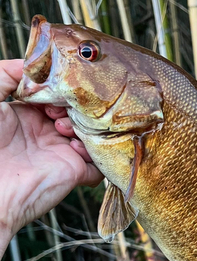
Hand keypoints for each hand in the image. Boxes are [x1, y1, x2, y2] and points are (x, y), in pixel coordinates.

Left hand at [0, 59, 103, 258]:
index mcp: (26, 117)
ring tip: (63, 129)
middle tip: (59, 110)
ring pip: (90, 133)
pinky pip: (98, 163)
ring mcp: (61, 154)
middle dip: (73, 106)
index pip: (54, 97)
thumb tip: (33, 63)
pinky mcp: (74, 173)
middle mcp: (46, 134)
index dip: (58, 89)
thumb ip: (6, 75)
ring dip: (83, 126)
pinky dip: (95, 154)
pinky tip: (75, 148)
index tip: (55, 88)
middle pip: (75, 113)